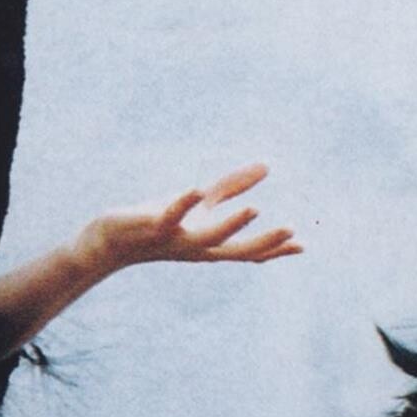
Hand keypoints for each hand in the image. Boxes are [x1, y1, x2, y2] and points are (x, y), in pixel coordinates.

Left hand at [86, 166, 301, 275]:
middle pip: (237, 250)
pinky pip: (172, 214)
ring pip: (210, 237)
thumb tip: (267, 166)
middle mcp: (198, 247)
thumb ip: (232, 187)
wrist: (113, 239)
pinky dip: (185, 203)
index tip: (303, 245)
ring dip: (233, 224)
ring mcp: (178, 239)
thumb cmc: (159, 221)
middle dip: (266, 242)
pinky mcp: (156, 225)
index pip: (249, 250)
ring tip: (255, 208)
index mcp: (211, 243)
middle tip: (292, 230)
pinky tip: (197, 188)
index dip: (275, 249)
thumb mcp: (200, 203)